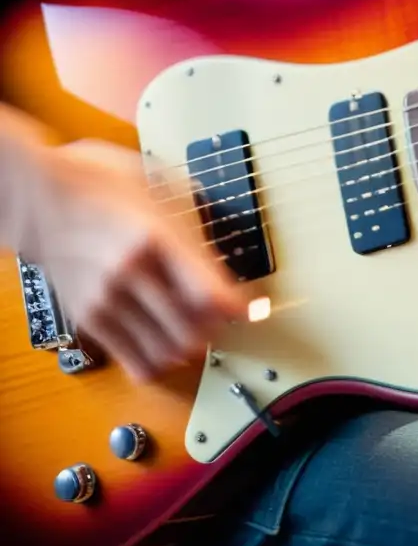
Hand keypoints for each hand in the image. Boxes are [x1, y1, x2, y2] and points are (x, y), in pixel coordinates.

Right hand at [21, 140, 248, 381]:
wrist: (36, 198)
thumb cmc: (99, 184)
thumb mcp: (158, 185)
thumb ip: (194, 224)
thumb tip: (228, 255)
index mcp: (154, 237)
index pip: (209, 292)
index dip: (240, 308)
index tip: (253, 309)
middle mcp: (131, 273)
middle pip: (194, 329)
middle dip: (218, 327)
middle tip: (223, 316)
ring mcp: (108, 300)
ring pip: (169, 351)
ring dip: (192, 347)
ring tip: (196, 329)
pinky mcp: (90, 319)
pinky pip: (137, 362)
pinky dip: (162, 361)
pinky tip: (168, 344)